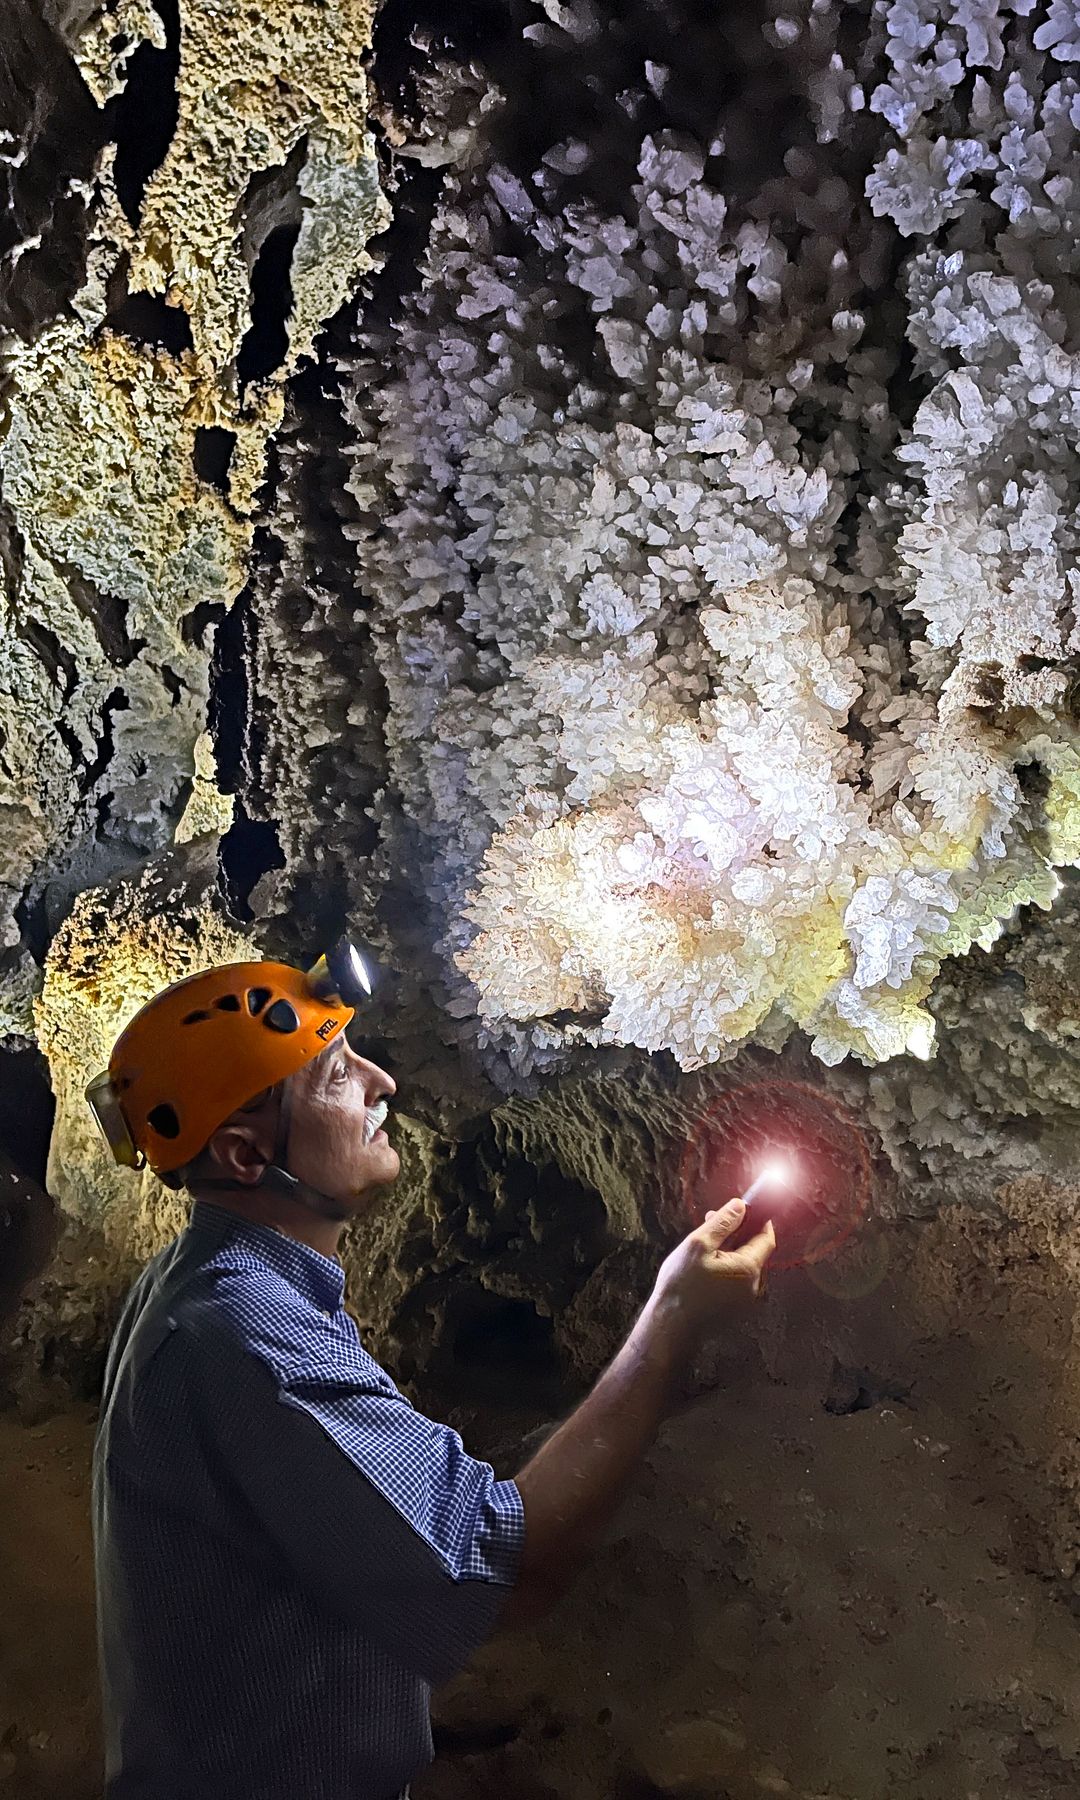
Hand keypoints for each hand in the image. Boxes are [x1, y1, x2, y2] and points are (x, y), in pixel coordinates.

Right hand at [647, 1198, 775, 1344]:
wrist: (671, 1327)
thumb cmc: (682, 1286)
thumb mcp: (698, 1244)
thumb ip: (723, 1223)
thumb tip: (740, 1206)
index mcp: (750, 1269)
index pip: (767, 1238)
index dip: (759, 1220)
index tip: (745, 1209)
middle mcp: (754, 1287)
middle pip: (755, 1251)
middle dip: (738, 1234)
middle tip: (713, 1222)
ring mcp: (745, 1301)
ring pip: (744, 1266)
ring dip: (730, 1251)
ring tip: (704, 1246)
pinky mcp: (735, 1310)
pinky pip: (737, 1281)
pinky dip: (726, 1269)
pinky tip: (705, 1267)